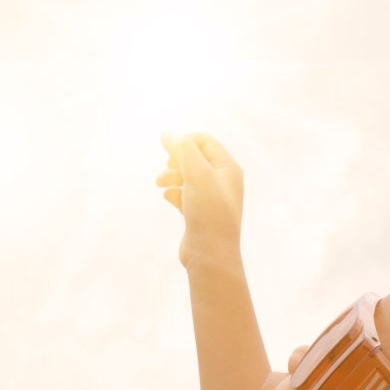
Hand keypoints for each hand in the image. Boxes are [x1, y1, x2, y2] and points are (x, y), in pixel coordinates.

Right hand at [157, 132, 243, 268]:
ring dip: (171, 176)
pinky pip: (184, 194)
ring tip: (161, 185)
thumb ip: (183, 150)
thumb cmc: (209, 213)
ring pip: (186, 176)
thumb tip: (168, 134)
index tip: (167, 151)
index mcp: (228, 168)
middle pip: (194, 158)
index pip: (204, 141)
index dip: (184, 142)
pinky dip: (174, 193)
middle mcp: (223, 181)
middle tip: (165, 171)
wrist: (211, 255)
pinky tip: (169, 198)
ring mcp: (211, 198)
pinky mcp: (200, 213)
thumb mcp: (198, 174)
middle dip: (175, 161)